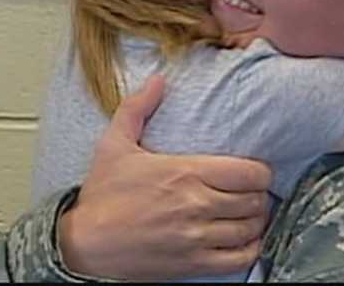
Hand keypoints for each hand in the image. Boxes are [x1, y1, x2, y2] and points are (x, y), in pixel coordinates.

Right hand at [58, 75, 272, 279]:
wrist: (83, 245)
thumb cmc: (101, 196)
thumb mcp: (113, 145)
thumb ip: (137, 109)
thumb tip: (157, 80)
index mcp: (186, 172)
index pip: (250, 173)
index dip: (260, 173)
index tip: (253, 173)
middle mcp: (197, 204)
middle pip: (255, 200)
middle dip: (258, 196)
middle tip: (251, 194)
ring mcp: (196, 237)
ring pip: (250, 229)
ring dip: (255, 222)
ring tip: (247, 216)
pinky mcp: (192, 264)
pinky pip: (239, 259)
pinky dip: (248, 249)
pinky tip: (242, 241)